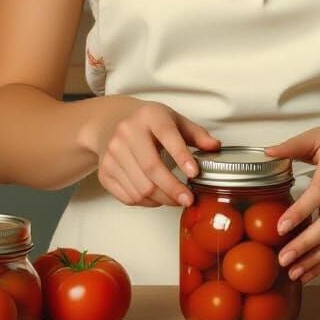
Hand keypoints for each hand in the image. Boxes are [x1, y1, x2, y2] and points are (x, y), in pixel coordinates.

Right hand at [89, 96, 220, 207]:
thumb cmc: (147, 122)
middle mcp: (126, 132)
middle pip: (151, 169)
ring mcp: (112, 153)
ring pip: (140, 188)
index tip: (195, 173)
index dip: (182, 156)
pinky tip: (156, 197)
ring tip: (174, 198)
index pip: (167, 136)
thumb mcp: (173, 119)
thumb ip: (196, 134)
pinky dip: (146, 203)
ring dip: (161, 199)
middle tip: (188, 200)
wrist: (110, 122)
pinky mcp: (104, 171)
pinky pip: (128, 197)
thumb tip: (215, 147)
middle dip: (173, 189)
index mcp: (149, 116)